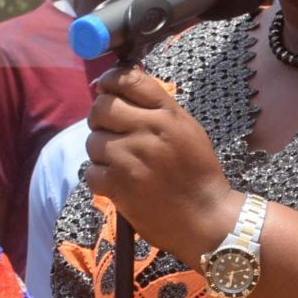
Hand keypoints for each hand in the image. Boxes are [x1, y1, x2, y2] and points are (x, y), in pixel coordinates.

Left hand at [84, 63, 240, 262]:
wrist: (206, 217)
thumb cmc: (197, 173)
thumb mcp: (187, 130)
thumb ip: (157, 108)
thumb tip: (120, 87)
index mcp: (168, 115)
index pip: (128, 80)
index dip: (109, 80)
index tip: (105, 88)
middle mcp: (149, 131)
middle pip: (101, 107)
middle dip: (100, 118)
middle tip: (110, 131)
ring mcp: (131, 158)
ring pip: (92, 141)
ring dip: (101, 152)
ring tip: (121, 164)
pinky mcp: (119, 186)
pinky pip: (91, 171)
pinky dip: (100, 178)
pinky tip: (118, 184)